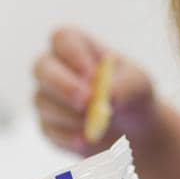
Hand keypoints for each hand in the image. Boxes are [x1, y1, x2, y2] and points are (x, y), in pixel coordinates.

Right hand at [32, 26, 156, 155]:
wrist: (132, 129)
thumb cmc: (132, 93)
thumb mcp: (138, 84)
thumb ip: (124, 86)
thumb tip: (106, 97)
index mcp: (77, 46)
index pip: (62, 39)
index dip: (73, 55)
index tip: (92, 74)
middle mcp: (55, 67)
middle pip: (41, 67)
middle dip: (62, 85)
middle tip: (86, 102)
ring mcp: (47, 96)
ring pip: (42, 101)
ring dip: (70, 114)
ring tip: (97, 124)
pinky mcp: (47, 125)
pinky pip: (48, 129)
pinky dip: (68, 136)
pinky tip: (87, 139)